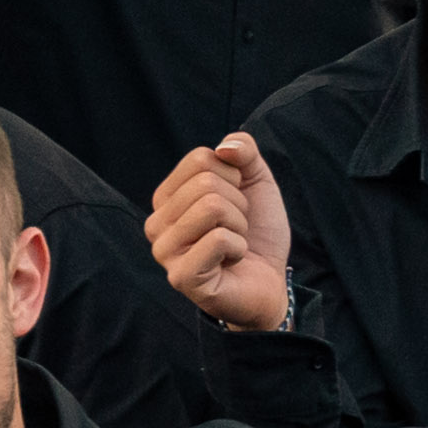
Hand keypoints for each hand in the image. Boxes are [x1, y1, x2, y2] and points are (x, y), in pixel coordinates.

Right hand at [146, 136, 293, 332]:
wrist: (270, 280)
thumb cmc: (256, 232)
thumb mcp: (255, 181)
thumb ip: (243, 151)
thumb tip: (224, 147)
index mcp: (166, 198)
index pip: (199, 159)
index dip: (232, 177)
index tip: (234, 203)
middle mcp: (156, 223)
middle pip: (206, 184)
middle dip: (238, 205)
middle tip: (236, 229)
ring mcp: (165, 252)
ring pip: (212, 208)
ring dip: (239, 226)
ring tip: (233, 245)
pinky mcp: (181, 277)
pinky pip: (219, 239)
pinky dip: (238, 248)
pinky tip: (231, 262)